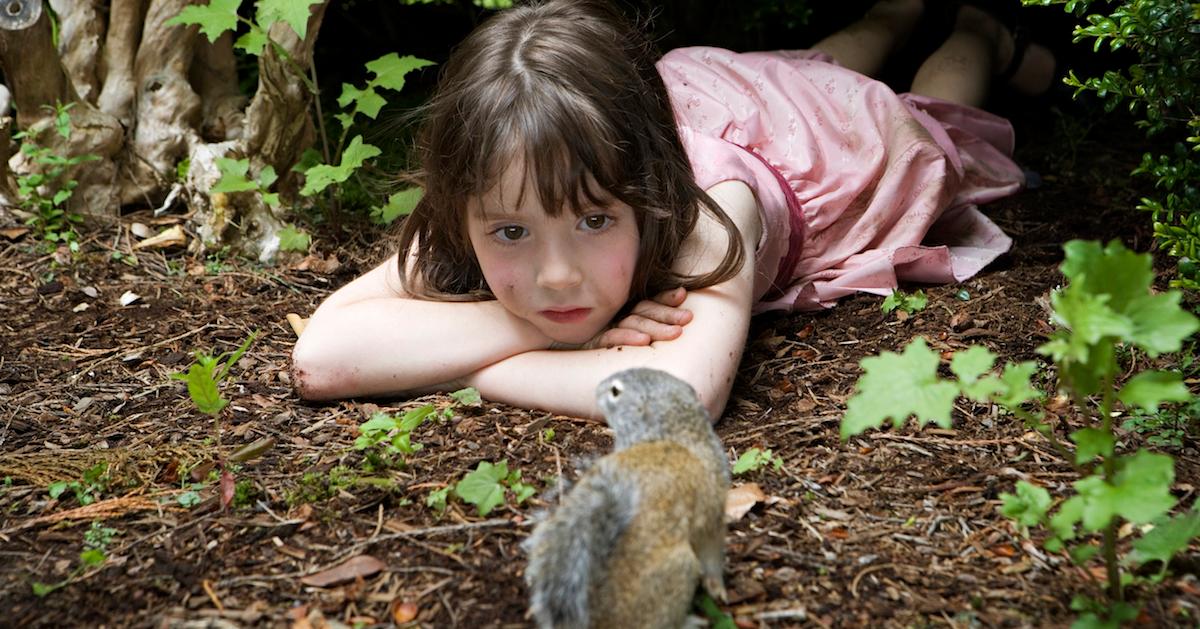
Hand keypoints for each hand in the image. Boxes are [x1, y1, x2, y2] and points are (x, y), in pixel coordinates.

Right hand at [564, 287, 692, 349]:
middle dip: (667, 314)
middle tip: (687, 318)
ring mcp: (605, 328)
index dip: (664, 298)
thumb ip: (649, 327)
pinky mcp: (594, 342)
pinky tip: (643, 341)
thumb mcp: (633, 337)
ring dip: (655, 327)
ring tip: (676, 333)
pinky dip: (627, 338)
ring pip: (633, 322)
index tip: (681, 294)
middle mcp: (616, 317)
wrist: (562, 358)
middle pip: (643, 310)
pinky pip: (611, 338)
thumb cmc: (601, 348)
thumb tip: (679, 306)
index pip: (648, 302)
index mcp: (627, 312)